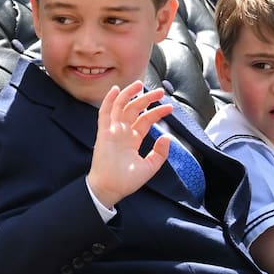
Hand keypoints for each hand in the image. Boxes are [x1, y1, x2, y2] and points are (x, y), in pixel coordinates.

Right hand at [88, 82, 172, 207]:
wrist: (110, 189)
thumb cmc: (126, 181)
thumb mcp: (149, 167)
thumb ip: (160, 153)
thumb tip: (167, 138)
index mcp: (132, 139)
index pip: (145, 120)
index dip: (157, 112)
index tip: (170, 108)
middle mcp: (122, 132)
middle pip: (135, 110)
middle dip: (147, 99)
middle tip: (160, 92)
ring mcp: (112, 131)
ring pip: (120, 107)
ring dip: (129, 94)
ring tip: (140, 84)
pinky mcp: (103, 133)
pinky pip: (105, 114)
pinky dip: (109, 101)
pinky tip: (116, 90)